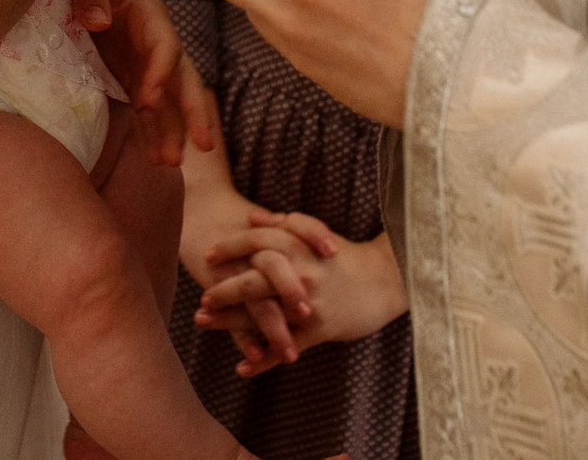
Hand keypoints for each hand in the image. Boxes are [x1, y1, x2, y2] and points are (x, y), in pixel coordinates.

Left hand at [67, 0, 218, 165]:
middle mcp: (157, 42)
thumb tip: (98, 21)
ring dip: (174, 132)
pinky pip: (153, 112)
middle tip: (203, 144)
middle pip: (183, 78)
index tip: (148, 100)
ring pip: (172, 102)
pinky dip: (156, 134)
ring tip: (171, 162)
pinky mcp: (137, 82)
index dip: (161, 71)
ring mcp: (149, 65)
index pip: (164, 44)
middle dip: (192, 112)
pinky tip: (158, 159)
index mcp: (147, 14)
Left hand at [194, 217, 408, 375]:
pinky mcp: (320, 328)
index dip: (230, 248)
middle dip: (223, 288)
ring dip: (231, 321)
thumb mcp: (316, 233)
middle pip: (253, 279)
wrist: (387, 281)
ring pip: (264, 314)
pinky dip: (263, 359)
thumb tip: (250, 218)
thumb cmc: (346, 257)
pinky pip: (286, 346)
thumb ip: (283, 224)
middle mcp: (301, 272)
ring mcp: (309, 302)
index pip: (256, 243)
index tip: (207, 256)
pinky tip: (242, 368)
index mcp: (299, 246)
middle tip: (201, 297)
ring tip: (203, 323)